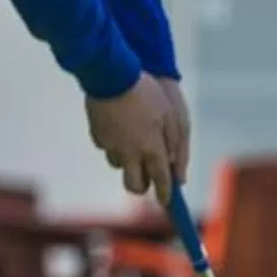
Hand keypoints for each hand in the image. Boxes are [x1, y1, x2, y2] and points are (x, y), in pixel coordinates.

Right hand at [86, 74, 186, 197]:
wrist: (112, 75)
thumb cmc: (148, 94)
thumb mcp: (171, 117)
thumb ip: (176, 147)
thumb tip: (178, 173)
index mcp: (151, 148)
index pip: (160, 181)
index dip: (165, 194)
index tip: (167, 201)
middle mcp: (130, 153)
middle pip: (134, 186)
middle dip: (143, 186)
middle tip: (149, 178)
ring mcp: (111, 146)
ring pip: (120, 167)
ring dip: (129, 162)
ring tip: (136, 141)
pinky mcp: (98, 136)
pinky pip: (108, 149)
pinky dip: (115, 145)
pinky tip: (120, 128)